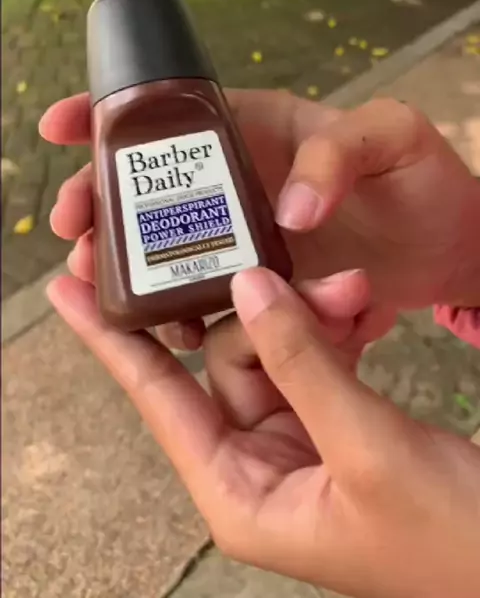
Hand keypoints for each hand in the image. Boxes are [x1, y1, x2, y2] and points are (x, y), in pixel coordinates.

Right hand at [40, 90, 479, 347]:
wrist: (450, 248)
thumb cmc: (425, 178)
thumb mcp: (393, 137)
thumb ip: (341, 152)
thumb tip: (289, 209)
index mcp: (260, 128)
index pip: (175, 111)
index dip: (112, 112)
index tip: (60, 124)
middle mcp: (240, 181)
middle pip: (151, 184)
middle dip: (98, 200)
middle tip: (73, 228)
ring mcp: (245, 235)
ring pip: (165, 244)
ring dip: (125, 261)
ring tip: (104, 280)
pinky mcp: (260, 284)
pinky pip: (207, 295)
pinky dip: (180, 309)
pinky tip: (170, 327)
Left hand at [47, 268, 479, 597]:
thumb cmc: (446, 535)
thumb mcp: (364, 448)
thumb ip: (301, 363)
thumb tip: (247, 287)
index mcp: (240, 494)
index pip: (158, 400)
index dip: (111, 340)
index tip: (66, 289)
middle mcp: (256, 466)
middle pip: (226, 359)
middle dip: (265, 312)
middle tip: (313, 276)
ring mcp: (295, 441)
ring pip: (274, 349)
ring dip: (309, 315)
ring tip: (355, 290)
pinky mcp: (334, 421)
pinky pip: (312, 356)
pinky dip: (332, 328)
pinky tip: (357, 305)